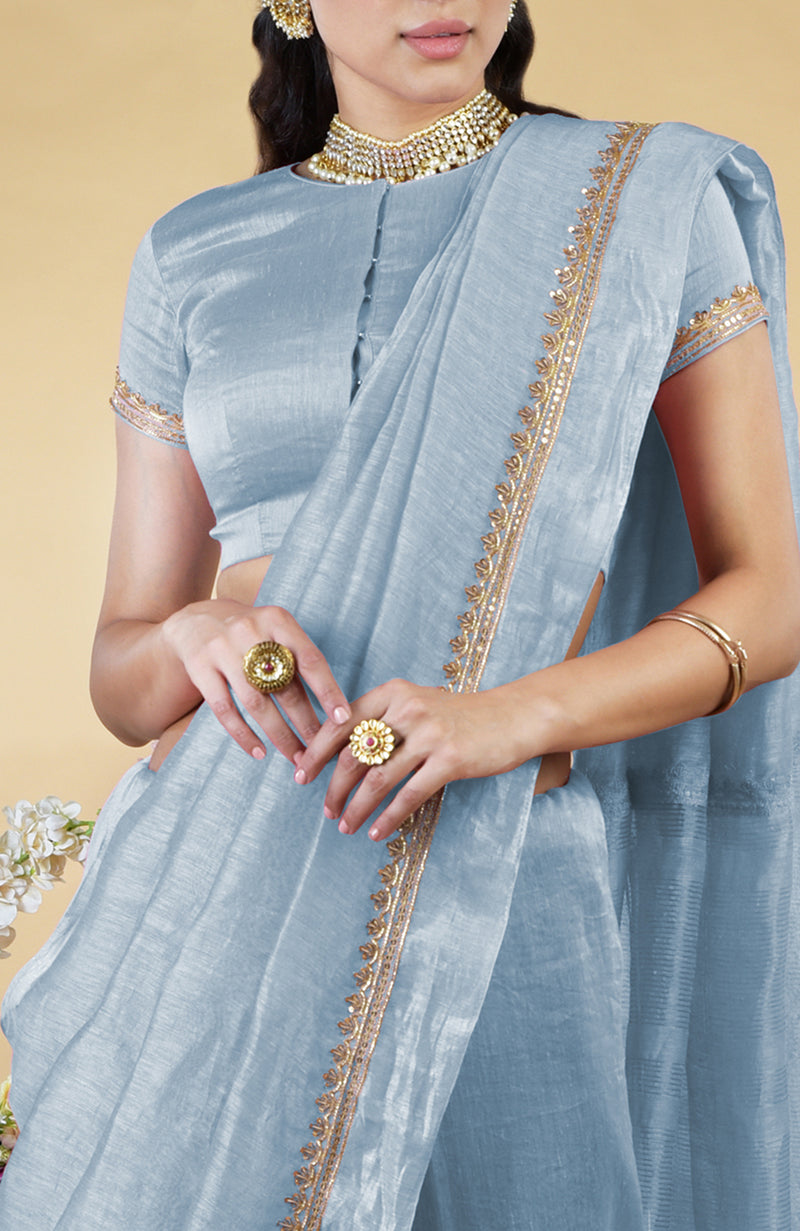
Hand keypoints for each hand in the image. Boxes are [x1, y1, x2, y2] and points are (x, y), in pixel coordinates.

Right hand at [161, 600, 350, 761]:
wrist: (194, 620)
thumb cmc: (250, 634)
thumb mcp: (274, 631)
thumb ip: (298, 659)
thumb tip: (333, 707)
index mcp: (277, 620)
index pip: (310, 660)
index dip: (328, 691)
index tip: (343, 719)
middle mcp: (250, 631)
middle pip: (284, 686)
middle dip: (305, 723)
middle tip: (321, 750)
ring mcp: (222, 649)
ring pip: (256, 703)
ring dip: (279, 735)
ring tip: (296, 756)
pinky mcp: (200, 667)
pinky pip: (224, 710)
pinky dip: (243, 735)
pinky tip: (259, 752)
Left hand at [294, 678, 542, 840]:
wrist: (513, 716)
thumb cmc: (461, 715)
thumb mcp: (419, 703)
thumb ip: (384, 719)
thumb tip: (342, 752)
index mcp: (393, 692)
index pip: (341, 722)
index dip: (317, 751)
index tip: (301, 774)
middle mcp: (407, 709)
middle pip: (355, 754)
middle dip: (334, 787)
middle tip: (326, 810)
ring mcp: (429, 734)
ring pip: (377, 779)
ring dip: (356, 808)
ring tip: (345, 827)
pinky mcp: (450, 759)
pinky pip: (408, 795)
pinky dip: (388, 818)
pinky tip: (376, 832)